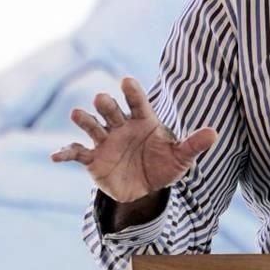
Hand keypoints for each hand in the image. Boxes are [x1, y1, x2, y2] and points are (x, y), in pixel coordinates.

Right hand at [50, 77, 216, 201]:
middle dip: (107, 105)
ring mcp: (106, 142)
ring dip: (84, 120)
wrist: (145, 189)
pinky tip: (55, 155)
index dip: (133, 92)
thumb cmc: (164, 165)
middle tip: (101, 99)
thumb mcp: (181, 157)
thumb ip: (194, 145)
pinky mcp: (93, 159)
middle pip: (112, 111)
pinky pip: (77, 153)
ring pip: (92, 126)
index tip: (127, 80)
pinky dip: (65, 153)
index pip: (138, 103)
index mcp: (144, 121)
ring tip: (76, 114)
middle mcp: (122, 127)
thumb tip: (214, 133)